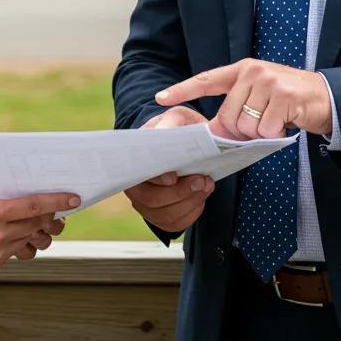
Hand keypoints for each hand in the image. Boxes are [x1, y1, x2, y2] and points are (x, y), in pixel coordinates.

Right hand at [0, 188, 77, 274]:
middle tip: (58, 209)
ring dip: (34, 230)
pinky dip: (15, 241)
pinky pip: (13, 252)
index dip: (57, 202)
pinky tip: (8, 234)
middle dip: (49, 216)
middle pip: (36, 224)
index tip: (74, 198)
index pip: (35, 206)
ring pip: (27, 239)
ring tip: (35, 222)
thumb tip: (24, 196)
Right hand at [124, 106, 214, 233]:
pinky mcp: (161, 215)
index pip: (138, 176)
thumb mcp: (175, 117)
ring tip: (206, 185)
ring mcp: (146, 203)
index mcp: (134, 159)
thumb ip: (170, 123)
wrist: (185, 141)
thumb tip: (163, 133)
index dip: (156, 180)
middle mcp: (135, 184)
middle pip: (152, 201)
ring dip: (190, 203)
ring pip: (165, 216)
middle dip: (181, 193)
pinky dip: (192, 212)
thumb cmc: (178, 127)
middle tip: (202, 180)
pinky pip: (175, 224)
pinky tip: (200, 197)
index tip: (174, 177)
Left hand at [156, 59, 331, 139]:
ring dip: (260, 133)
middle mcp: (253, 71)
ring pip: (245, 126)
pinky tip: (286, 123)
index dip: (182, 90)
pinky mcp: (284, 96)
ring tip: (276, 120)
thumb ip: (236, 109)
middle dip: (241, 130)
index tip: (159, 98)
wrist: (327, 98)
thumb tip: (214, 133)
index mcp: (243, 69)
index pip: (207, 80)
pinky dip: (275, 134)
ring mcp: (269, 81)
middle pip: (228, 116)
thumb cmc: (289, 101)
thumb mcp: (260, 98)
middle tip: (262, 124)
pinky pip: (265, 130)